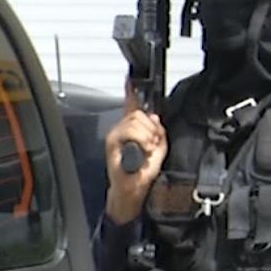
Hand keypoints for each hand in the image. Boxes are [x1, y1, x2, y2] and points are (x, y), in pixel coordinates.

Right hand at [103, 87, 167, 224]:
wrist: (133, 190)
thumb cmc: (141, 174)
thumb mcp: (158, 150)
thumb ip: (158, 132)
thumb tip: (155, 116)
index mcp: (132, 131)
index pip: (130, 107)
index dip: (130, 92)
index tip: (129, 80)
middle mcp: (120, 130)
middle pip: (138, 113)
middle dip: (151, 126)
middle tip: (154, 142)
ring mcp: (114, 135)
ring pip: (134, 121)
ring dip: (147, 134)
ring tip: (149, 148)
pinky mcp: (111, 142)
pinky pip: (129, 131)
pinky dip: (141, 138)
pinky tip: (145, 148)